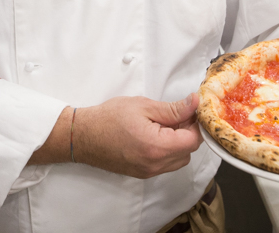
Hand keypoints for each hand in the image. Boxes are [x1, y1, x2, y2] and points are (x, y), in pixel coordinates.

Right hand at [75, 93, 202, 178]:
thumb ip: (173, 108)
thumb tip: (195, 104)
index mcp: (157, 147)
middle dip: (187, 132)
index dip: (194, 123)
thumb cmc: (109, 118)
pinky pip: (165, 164)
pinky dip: (166, 151)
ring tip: (162, 125)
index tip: (188, 110)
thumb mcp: (143, 106)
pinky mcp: (142, 173)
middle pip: (188, 151)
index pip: (193, 140)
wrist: (83, 136)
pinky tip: (154, 136)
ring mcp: (148, 172)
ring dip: (177, 143)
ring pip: (178, 160)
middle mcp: (155, 164)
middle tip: (174, 115)